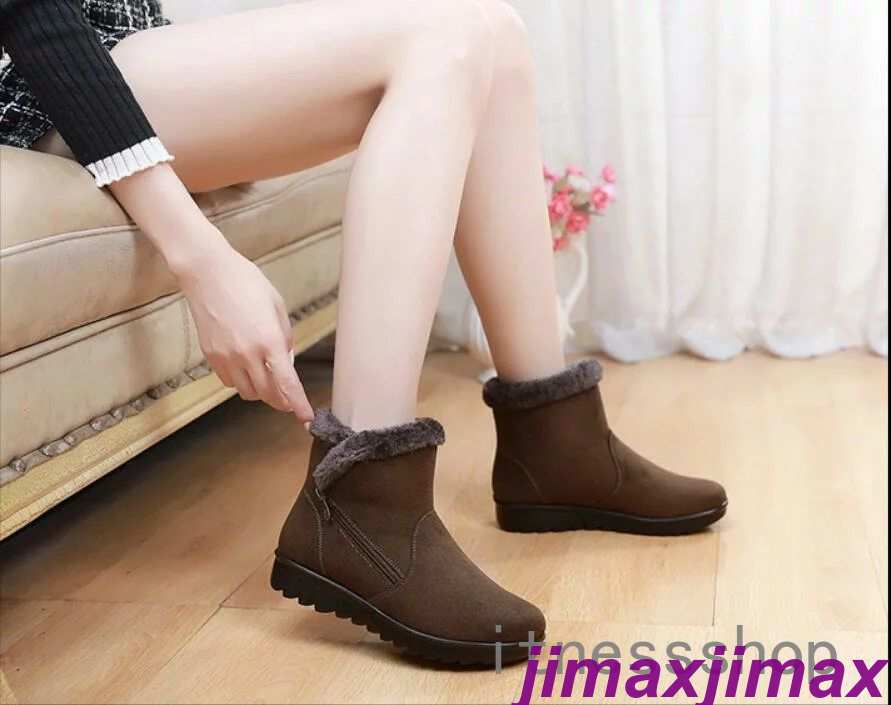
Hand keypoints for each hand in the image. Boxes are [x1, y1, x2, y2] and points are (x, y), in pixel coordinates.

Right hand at [175, 230, 313, 422]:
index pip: (287, 385)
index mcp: (269, 341)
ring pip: (247, 392)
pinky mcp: (211, 356)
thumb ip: (285, 338)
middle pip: (268, 394)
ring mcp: (226, 357)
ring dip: (261, 392)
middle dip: (281, 401)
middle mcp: (247, 354)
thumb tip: (286, 363)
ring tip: (267, 379)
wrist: (208, 273)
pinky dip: (241, 382)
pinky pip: (229, 382)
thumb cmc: (247, 283)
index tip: (306, 418)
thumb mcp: (277, 307)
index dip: (298, 405)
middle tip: (289, 400)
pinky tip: (246, 368)